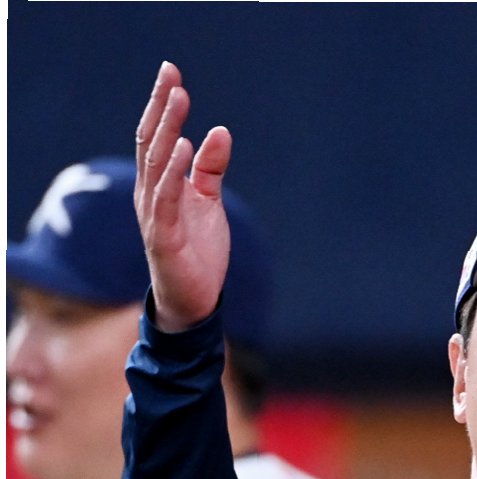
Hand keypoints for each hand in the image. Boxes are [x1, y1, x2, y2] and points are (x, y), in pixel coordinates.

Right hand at [134, 61, 231, 332]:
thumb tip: (219, 132)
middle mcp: (150, 194)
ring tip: (179, 101)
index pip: (155, 136)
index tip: (172, 72)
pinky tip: (182, 147)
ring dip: (167, 130)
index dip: (162, 104)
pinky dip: (172, 171)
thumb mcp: (209, 203)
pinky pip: (166, 198)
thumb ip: (210, 169)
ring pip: (155, 164)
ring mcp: (154, 214)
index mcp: (158, 184)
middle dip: (162, 108)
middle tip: (172, 75)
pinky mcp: (164, 236)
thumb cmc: (197, 251)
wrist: (194, 301)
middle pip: (151, 141)